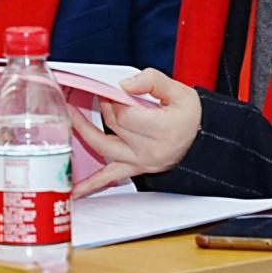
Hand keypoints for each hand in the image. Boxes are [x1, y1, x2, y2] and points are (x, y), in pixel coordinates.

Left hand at [68, 68, 201, 198]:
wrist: (204, 142)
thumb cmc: (192, 117)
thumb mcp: (181, 92)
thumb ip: (152, 81)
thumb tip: (124, 84)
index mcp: (162, 131)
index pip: (125, 114)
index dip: (115, 98)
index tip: (114, 88)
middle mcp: (149, 150)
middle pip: (113, 126)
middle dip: (105, 106)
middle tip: (101, 93)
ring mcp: (140, 162)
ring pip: (104, 147)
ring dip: (83, 132)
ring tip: (67, 116)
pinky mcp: (135, 169)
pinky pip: (109, 178)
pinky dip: (90, 185)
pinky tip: (74, 191)